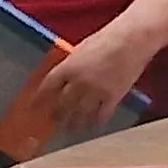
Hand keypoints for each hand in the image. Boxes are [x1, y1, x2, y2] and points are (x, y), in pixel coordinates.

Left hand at [35, 28, 162, 132]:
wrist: (132, 39)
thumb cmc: (108, 38)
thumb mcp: (83, 48)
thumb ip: (72, 65)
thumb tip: (65, 78)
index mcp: (69, 66)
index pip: (48, 86)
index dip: (40, 98)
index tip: (34, 107)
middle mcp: (79, 82)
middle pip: (63, 105)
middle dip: (58, 115)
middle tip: (55, 121)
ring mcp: (95, 91)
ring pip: (80, 115)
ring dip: (74, 124)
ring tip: (71, 129)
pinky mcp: (113, 97)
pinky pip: (101, 116)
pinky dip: (96, 122)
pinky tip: (93, 125)